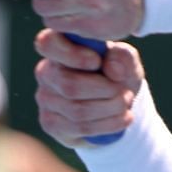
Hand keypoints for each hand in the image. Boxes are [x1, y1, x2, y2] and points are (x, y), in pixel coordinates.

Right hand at [34, 29, 143, 147]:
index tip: (97, 61)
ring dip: (111, 109)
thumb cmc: (116, 75)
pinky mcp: (50, 123)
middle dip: (106, 91)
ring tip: (126, 103)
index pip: (48, 43)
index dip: (72, 55)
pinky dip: (109, 124)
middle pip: (70, 84)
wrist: (115, 105)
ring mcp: (45, 99)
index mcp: (59, 46)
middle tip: (126, 91)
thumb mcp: (126, 62)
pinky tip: (123, 118)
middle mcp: (45, 71)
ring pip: (77, 110)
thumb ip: (122, 58)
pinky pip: (80, 127)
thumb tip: (112, 68)